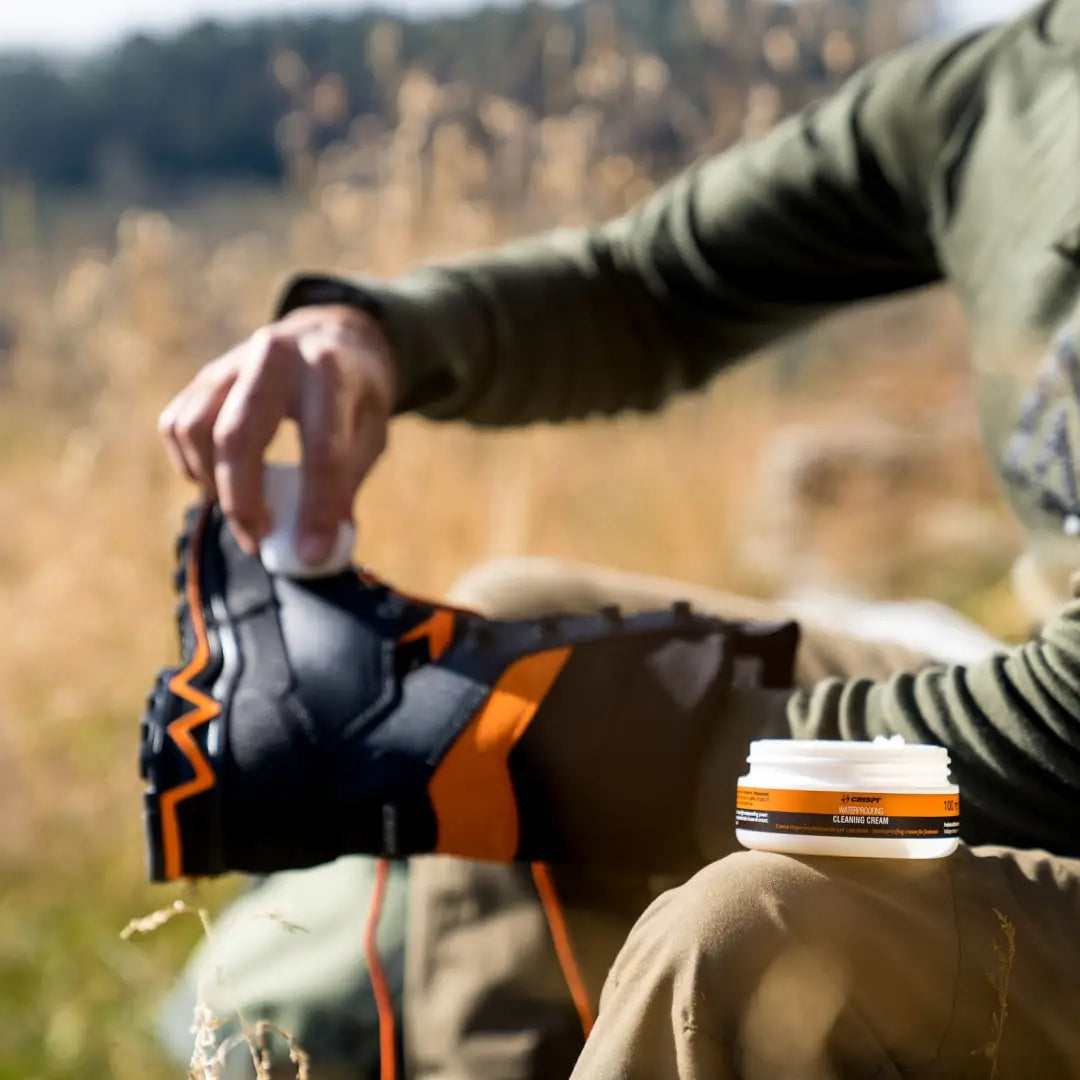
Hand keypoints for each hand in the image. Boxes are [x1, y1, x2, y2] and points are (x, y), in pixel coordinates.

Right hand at [158, 304, 394, 563]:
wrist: (332, 337)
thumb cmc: (355, 397)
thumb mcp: (371, 435)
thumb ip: (344, 485)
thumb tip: (315, 552)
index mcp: (331, 371)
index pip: (321, 449)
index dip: (317, 508)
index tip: (312, 553)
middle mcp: (275, 356)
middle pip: (237, 437)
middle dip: (244, 502)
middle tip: (259, 542)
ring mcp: (232, 361)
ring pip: (195, 430)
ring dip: (211, 484)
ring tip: (243, 511)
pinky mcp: (205, 375)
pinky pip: (177, 425)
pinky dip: (190, 464)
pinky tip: (219, 483)